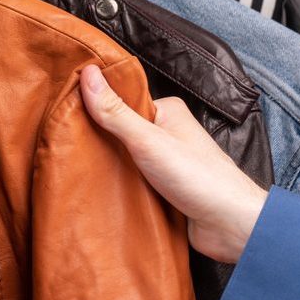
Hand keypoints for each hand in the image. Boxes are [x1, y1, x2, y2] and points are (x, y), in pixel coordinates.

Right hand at [79, 65, 267, 263]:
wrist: (231, 226)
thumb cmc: (198, 178)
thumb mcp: (147, 140)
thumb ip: (115, 111)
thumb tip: (88, 73)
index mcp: (167, 111)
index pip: (121, 103)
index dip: (96, 110)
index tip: (68, 117)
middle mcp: (168, 133)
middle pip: (121, 132)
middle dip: (100, 142)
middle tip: (70, 148)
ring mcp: (166, 162)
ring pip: (126, 160)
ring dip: (110, 168)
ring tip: (81, 172)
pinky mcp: (164, 188)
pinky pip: (134, 182)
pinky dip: (121, 187)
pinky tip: (102, 191)